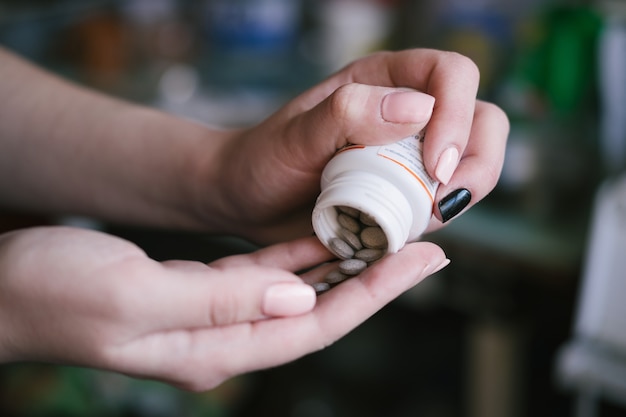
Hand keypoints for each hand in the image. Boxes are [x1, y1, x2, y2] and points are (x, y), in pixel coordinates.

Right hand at [0, 226, 446, 390]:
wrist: (5, 289)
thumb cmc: (51, 293)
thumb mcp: (132, 296)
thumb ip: (218, 301)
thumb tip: (297, 300)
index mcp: (212, 348)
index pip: (315, 327)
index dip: (373, 294)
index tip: (421, 262)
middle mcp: (222, 338)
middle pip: (319, 311)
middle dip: (375, 278)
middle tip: (426, 245)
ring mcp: (213, 317)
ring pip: (297, 292)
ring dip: (344, 264)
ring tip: (391, 236)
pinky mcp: (200, 292)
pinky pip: (265, 274)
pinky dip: (300, 254)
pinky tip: (326, 233)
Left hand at [203, 49, 508, 243]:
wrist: (249, 202)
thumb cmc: (264, 160)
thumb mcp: (295, 136)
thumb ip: (347, 114)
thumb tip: (418, 107)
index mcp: (382, 81)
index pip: (452, 74)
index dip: (457, 115)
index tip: (434, 165)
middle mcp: (406, 112)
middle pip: (482, 119)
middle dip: (476, 160)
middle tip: (440, 198)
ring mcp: (413, 153)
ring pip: (476, 161)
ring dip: (464, 192)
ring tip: (422, 216)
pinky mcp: (410, 191)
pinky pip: (449, 199)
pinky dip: (442, 216)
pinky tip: (408, 227)